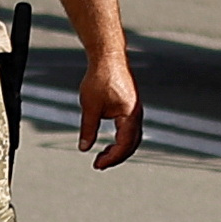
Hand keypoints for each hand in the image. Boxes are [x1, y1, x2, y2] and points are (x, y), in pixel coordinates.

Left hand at [78, 46, 144, 167]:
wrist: (108, 56)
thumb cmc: (100, 78)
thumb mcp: (90, 107)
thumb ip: (88, 129)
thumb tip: (84, 148)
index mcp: (130, 116)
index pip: (124, 145)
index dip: (111, 158)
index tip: (98, 165)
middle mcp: (137, 114)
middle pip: (132, 144)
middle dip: (116, 157)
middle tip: (99, 164)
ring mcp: (135, 110)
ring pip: (132, 138)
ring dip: (119, 149)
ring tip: (102, 155)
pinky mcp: (131, 106)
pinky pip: (130, 129)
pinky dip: (121, 139)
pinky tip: (109, 141)